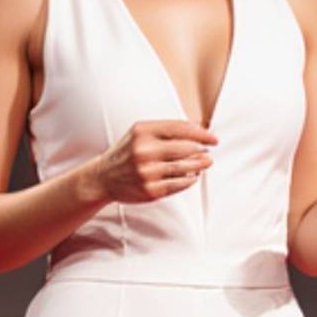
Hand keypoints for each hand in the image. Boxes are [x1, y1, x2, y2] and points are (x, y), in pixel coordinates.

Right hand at [88, 117, 216, 205]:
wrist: (103, 178)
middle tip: (209, 151)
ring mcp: (147, 172)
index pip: (180, 128)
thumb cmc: (127, 152)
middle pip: (186, 147)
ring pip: (185, 167)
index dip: (201, 133)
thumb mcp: (140, 133)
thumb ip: (167, 129)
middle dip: (202, 150)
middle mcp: (144, 151)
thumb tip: (199, 126)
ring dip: (200, 165)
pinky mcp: (150, 190)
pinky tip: (192, 176)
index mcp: (143, 132)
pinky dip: (190, 179)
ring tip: (206, 163)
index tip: (213, 138)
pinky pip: (179, 184)